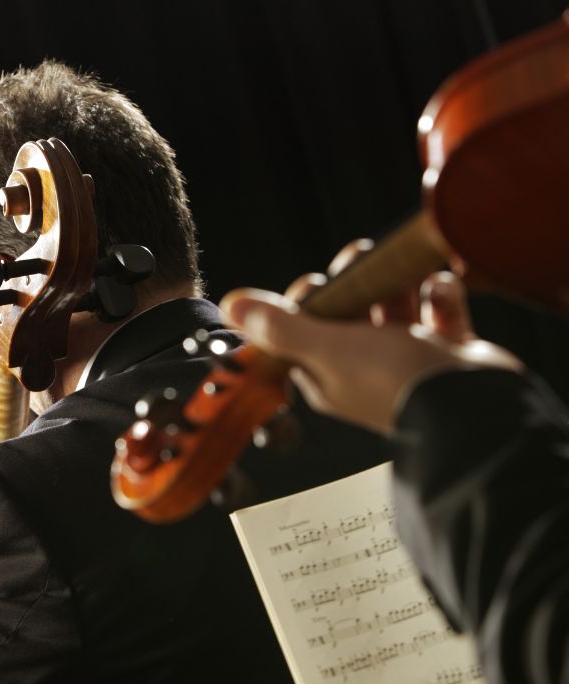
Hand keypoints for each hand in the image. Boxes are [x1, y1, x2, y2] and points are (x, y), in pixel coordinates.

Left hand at [219, 251, 518, 433]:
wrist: (475, 404)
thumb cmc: (394, 382)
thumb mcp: (327, 349)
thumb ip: (280, 326)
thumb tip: (231, 306)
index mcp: (324, 377)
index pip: (301, 329)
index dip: (306, 300)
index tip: (317, 282)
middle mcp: (362, 370)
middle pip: (348, 312)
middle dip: (353, 281)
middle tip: (359, 257)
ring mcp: (406, 360)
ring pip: (394, 306)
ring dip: (397, 284)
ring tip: (404, 271)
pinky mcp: (447, 351)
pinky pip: (437, 310)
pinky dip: (439, 296)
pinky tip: (439, 291)